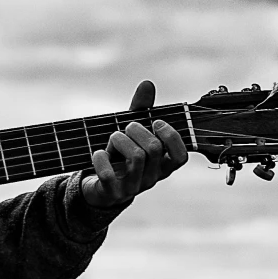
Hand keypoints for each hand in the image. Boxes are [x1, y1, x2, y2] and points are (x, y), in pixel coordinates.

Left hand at [79, 80, 187, 212]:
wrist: (97, 187)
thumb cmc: (119, 155)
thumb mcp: (131, 133)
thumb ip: (141, 111)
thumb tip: (147, 84)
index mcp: (162, 166)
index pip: (181, 156)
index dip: (171, 136)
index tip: (155, 123)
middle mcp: (152, 179)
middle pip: (153, 149)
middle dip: (136, 130)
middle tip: (126, 128)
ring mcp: (133, 188)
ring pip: (134, 158)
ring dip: (118, 140)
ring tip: (112, 138)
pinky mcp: (112, 194)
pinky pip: (108, 175)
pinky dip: (100, 159)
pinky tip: (98, 153)